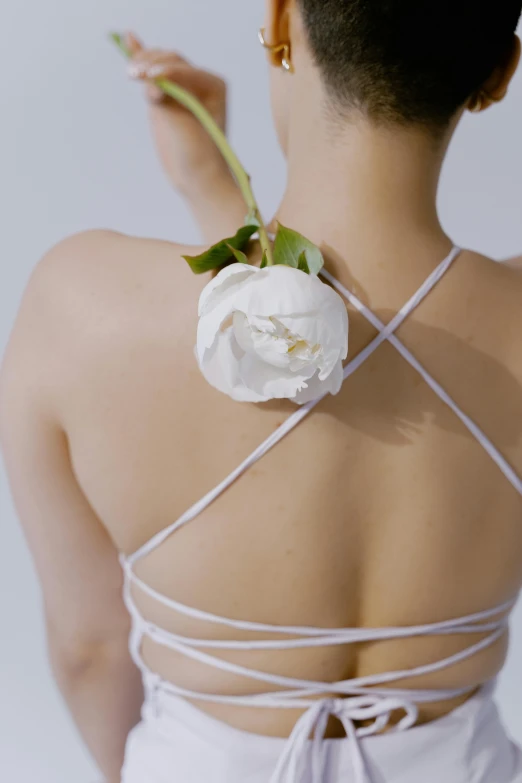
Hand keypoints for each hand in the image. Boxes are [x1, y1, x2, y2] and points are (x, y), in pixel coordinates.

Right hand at [125, 32, 231, 196]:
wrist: (197, 177)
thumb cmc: (200, 157)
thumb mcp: (186, 129)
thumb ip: (169, 104)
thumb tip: (150, 86)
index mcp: (213, 84)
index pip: (184, 69)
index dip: (167, 71)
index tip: (152, 80)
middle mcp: (198, 81)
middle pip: (170, 60)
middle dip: (152, 65)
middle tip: (136, 76)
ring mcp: (179, 87)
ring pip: (158, 64)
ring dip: (143, 63)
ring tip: (132, 73)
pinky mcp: (164, 96)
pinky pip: (152, 73)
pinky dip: (140, 56)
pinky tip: (128, 37)